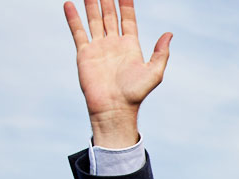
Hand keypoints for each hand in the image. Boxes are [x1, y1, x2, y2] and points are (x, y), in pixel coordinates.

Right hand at [64, 0, 171, 146]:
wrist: (114, 108)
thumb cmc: (135, 93)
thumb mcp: (154, 72)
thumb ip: (161, 53)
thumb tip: (169, 34)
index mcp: (130, 46)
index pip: (127, 18)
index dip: (126, 4)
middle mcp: (114, 44)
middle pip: (110, 15)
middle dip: (107, 0)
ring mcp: (98, 47)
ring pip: (94, 20)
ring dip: (91, 4)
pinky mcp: (85, 53)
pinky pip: (78, 32)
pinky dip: (73, 18)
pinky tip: (69, 4)